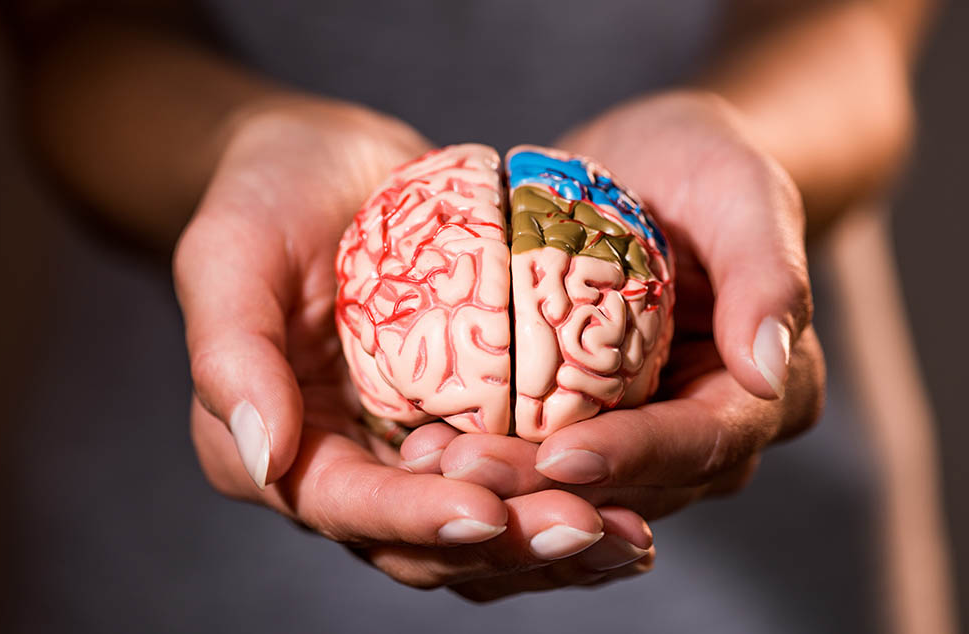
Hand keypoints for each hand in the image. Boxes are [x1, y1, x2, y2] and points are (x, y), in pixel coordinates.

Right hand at [174, 98, 653, 598]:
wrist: (324, 167)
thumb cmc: (265, 198)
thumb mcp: (230, 255)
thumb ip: (233, 354)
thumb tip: (264, 457)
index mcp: (278, 452)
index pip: (346, 508)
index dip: (414, 518)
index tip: (486, 512)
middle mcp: (345, 470)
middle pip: (426, 540)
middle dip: (506, 544)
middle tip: (589, 528)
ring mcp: (407, 453)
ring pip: (480, 528)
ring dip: (550, 540)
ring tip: (629, 531)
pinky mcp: (460, 423)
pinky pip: (515, 475)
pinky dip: (567, 491)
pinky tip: (633, 492)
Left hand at [401, 91, 824, 531]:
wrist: (647, 166)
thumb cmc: (702, 166)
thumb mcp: (741, 190)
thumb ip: (768, 272)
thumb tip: (769, 370)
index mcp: (764, 395)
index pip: (702, 443)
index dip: (633, 458)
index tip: (561, 456)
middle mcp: (706, 434)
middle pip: (630, 484)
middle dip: (545, 487)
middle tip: (462, 469)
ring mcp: (641, 435)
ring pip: (576, 488)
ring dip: (504, 485)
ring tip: (427, 463)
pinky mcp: (585, 421)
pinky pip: (538, 455)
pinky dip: (488, 456)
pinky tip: (423, 446)